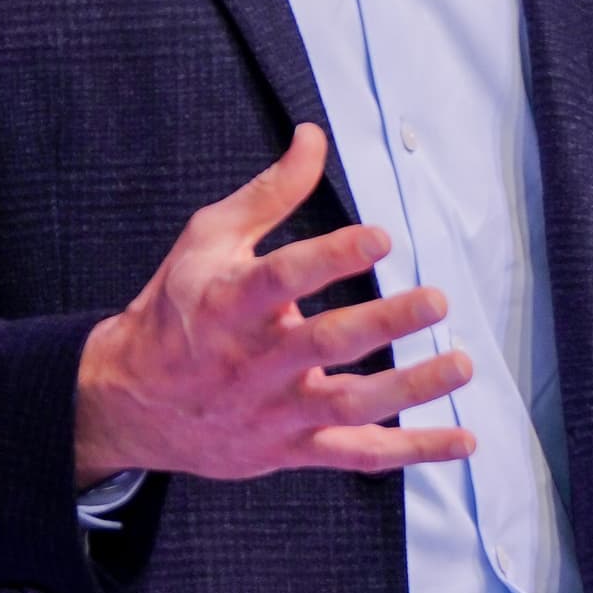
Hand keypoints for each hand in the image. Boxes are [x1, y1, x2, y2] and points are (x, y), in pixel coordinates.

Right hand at [74, 124, 475, 484]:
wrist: (131, 400)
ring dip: (411, 388)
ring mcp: (275, 409)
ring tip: (461, 363)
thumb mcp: (208, 239)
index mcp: (230, 302)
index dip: (334, 257)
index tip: (380, 237)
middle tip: (435, 300)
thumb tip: (314, 137)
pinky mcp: (291, 447)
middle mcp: (254, 360)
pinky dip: (412, 450)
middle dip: (385, 322)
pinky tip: (462, 438)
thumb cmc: (176, 309)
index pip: (285, 277)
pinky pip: (357, 454)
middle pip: (326, 343)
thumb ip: (269, 193)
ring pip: (350, 404)